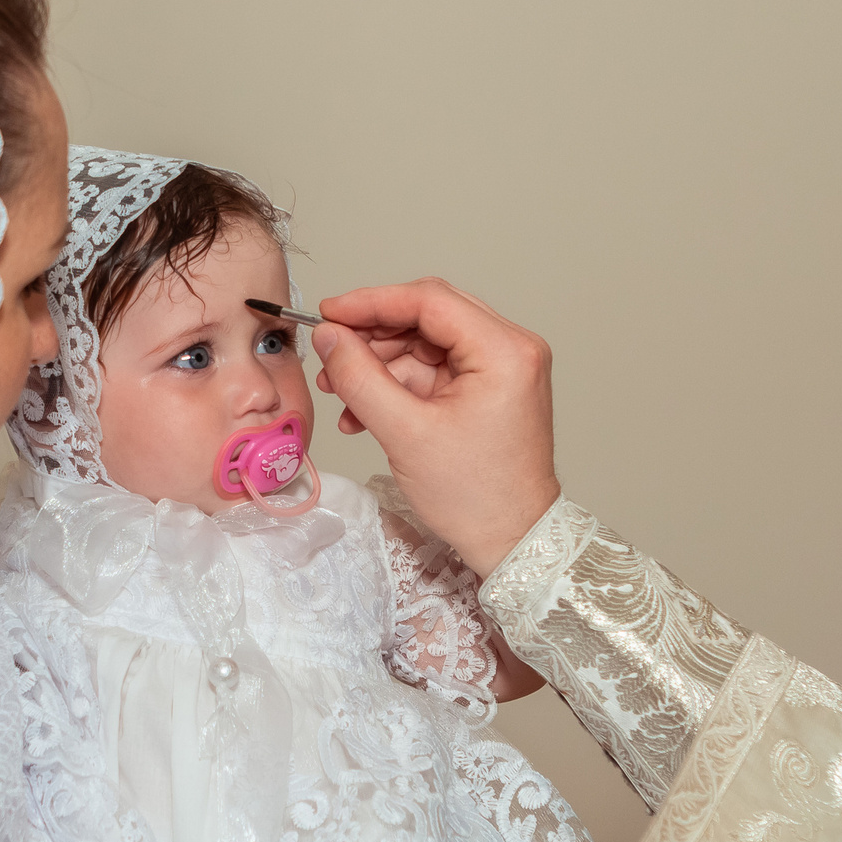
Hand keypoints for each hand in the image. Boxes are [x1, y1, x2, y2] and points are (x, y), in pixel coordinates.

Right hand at [314, 280, 560, 575]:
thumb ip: (360, 377)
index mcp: (505, 351)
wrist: (512, 541)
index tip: (330, 313)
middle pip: (428, 317)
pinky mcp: (490, 389)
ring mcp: (503, 369)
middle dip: (374, 337)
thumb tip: (329, 336)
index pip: (430, 300)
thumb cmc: (477, 498)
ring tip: (342, 393)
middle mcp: (511, 350)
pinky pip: (435, 370)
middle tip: (331, 356)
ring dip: (381, 365)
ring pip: (426, 345)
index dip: (372, 302)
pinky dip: (399, 385)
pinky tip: (365, 411)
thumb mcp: (405, 434)